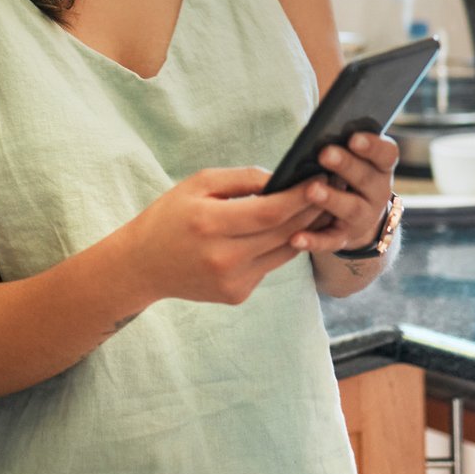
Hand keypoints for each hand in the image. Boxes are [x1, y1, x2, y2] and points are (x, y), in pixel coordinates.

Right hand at [121, 167, 326, 306]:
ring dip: (305, 230)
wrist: (143, 265)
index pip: (269, 212)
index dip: (299, 197)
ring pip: (283, 253)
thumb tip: (281, 178)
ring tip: (320, 208)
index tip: (319, 180)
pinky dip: (280, 247)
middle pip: (283, 233)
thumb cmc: (170, 216)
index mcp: (210, 224)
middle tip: (331, 190)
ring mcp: (232, 281)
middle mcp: (223, 258)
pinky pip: (269, 266)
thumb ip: (241, 179)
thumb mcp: (198, 184)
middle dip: (310, 210)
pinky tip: (288, 230)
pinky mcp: (237, 295)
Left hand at [289, 132, 399, 254]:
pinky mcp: (344, 238)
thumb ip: (341, 138)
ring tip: (311, 190)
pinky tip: (296, 238)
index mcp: (380, 167)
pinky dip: (314, 240)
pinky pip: (330, 240)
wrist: (358, 219)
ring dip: (331, 199)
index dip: (373, 146)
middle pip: (365, 178)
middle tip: (325, 153)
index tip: (354, 137)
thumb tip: (320, 113)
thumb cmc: (348, 174)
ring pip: (350, 208)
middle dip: (346, 165)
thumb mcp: (353, 156)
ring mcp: (363, 217)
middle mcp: (377, 192)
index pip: (386, 154)